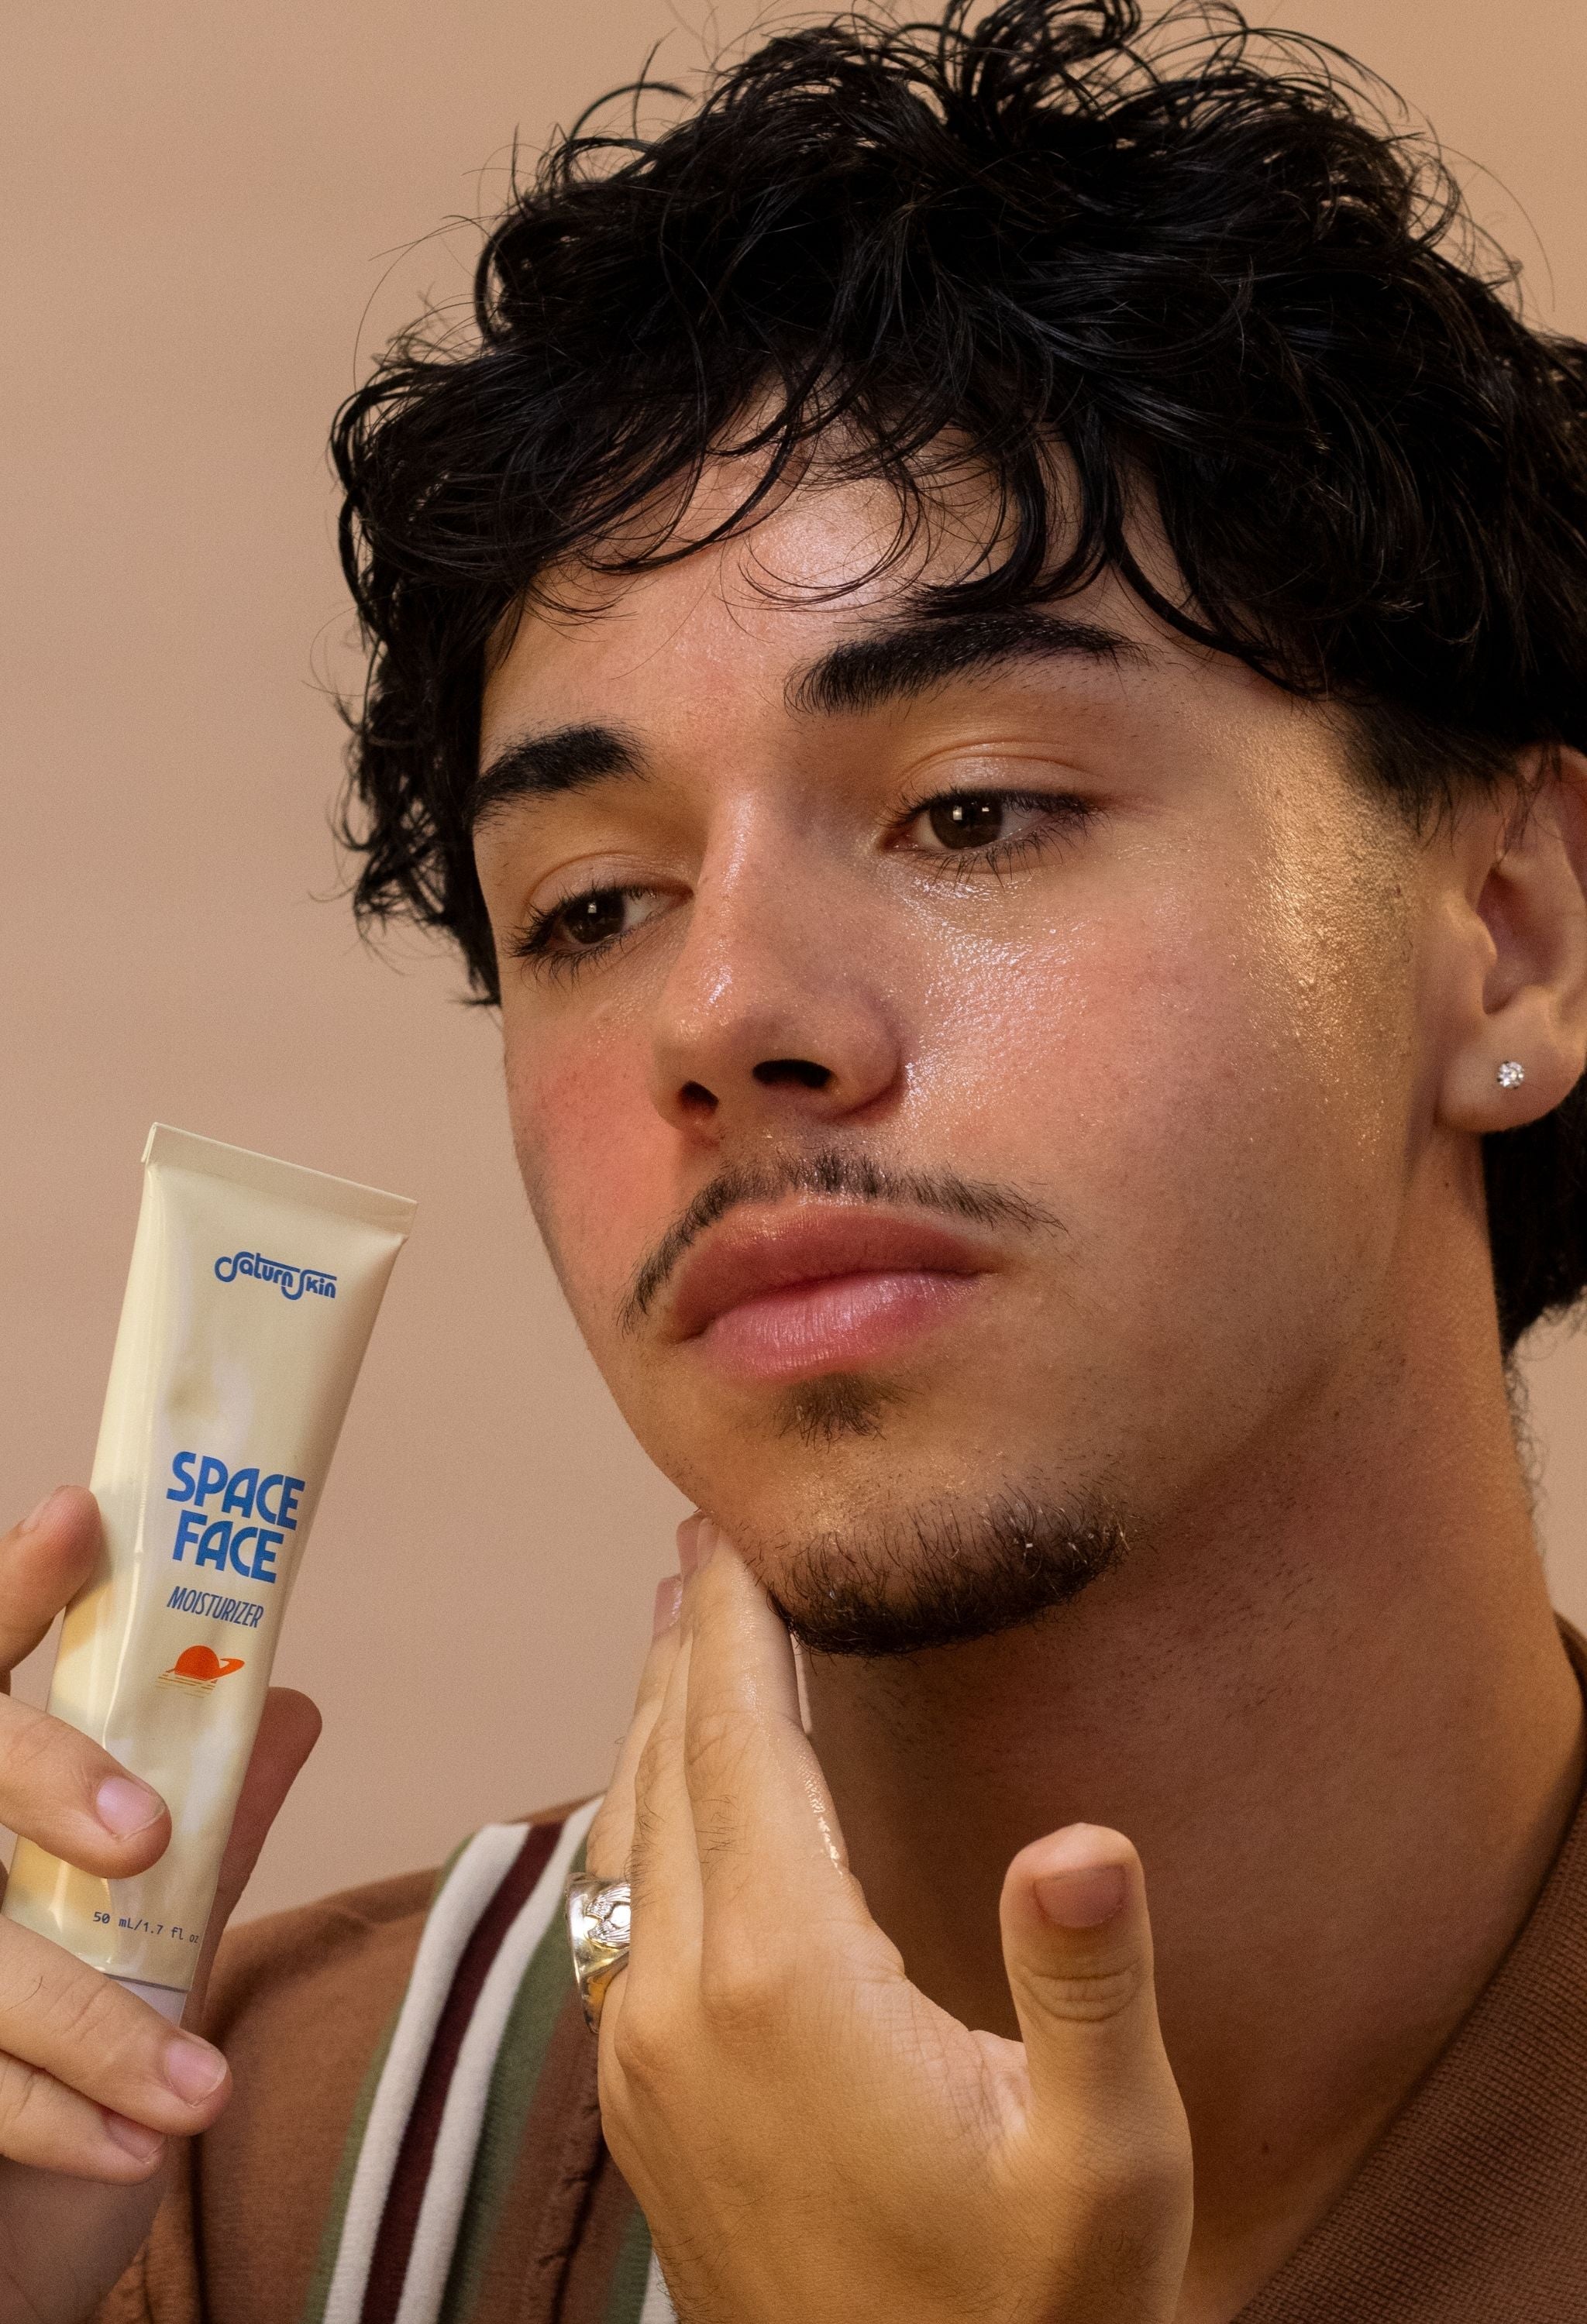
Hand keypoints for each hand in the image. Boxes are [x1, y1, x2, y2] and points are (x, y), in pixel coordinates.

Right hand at [0, 1487, 319, 2323]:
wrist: (1, 2235)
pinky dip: (62, 2116)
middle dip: (43, 1777)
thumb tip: (289, 1707)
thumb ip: (205, 1827)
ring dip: (93, 2027)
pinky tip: (142, 2145)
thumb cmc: (59, 2051)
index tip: (80, 1515)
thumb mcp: (146, 1936)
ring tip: (201, 2090)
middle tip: (148, 1832)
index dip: (16, 1582)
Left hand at [586, 1520, 1192, 2323]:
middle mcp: (680, 2003)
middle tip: (701, 1547)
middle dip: (687, 1649)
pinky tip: (668, 1803)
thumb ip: (1086, 1990)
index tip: (733, 1529)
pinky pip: (620, 1911)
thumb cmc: (1027, 2317)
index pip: (743, 1745)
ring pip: (627, 1837)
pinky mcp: (644, 2108)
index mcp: (784, 1982)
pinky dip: (642, 1816)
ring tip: (678, 1639)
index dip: (738, 1625)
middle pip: (668, 1770)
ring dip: (654, 1725)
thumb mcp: (1105, 2163)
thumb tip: (1084, 1844)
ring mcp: (643, 2060)